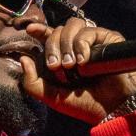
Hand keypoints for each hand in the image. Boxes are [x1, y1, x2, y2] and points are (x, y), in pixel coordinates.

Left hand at [18, 20, 135, 123]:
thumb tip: (23, 59)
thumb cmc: (86, 105)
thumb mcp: (53, 98)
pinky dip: (82, 45)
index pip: (50, 36)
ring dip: (67, 43)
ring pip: (72, 26)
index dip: (40, 30)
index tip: (30, 29)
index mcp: (64, 57)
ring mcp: (93, 42)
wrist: (111, 109)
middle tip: (57, 66)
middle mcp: (77, 47)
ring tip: (71, 65)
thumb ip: (33, 84)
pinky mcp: (108, 39)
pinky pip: (89, 32)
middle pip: (58, 30)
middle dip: (53, 46)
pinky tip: (84, 61)